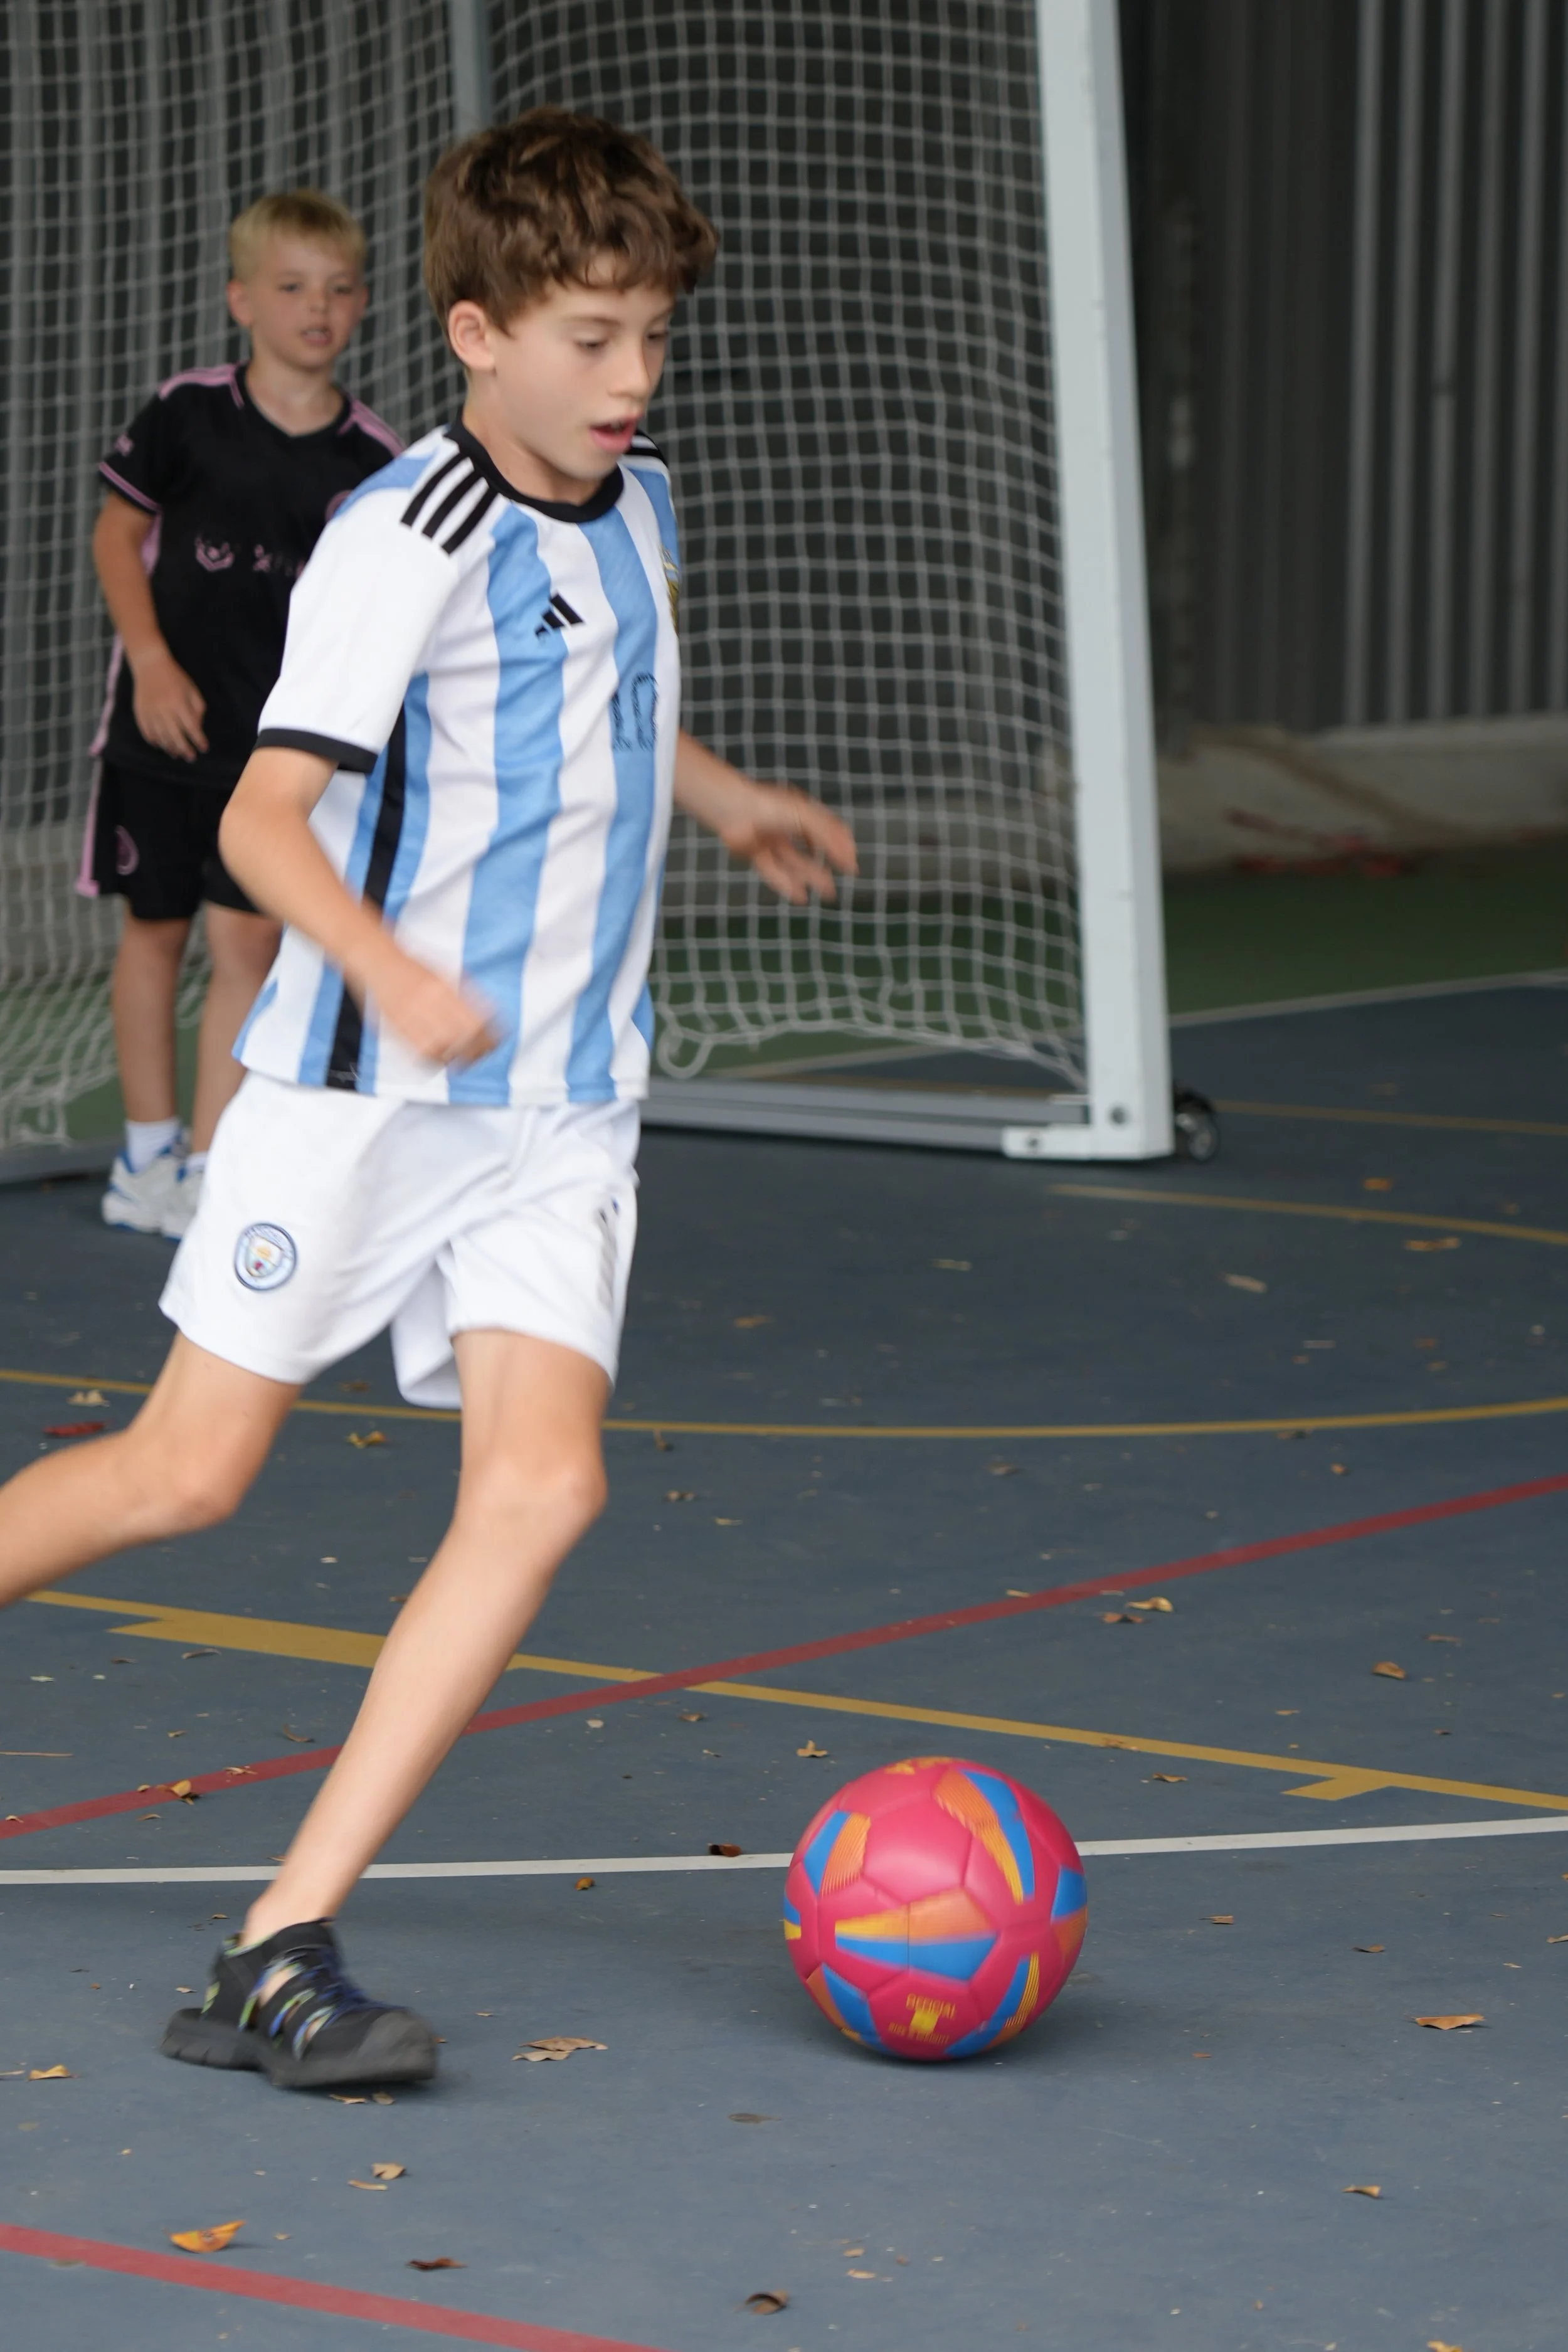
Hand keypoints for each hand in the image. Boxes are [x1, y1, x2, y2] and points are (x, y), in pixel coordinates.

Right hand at [130, 646, 208, 760]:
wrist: (150, 665)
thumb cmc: (175, 678)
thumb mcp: (192, 690)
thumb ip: (197, 709)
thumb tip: (197, 728)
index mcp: (179, 703)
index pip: (192, 727)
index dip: (199, 740)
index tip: (204, 748)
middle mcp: (164, 710)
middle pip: (176, 736)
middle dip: (185, 749)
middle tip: (191, 757)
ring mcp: (150, 712)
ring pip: (161, 737)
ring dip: (170, 748)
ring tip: (176, 753)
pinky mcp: (140, 712)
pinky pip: (147, 732)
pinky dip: (154, 741)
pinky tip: (161, 745)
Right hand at [361, 945, 498, 1067]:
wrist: (379, 961)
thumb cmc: (413, 967)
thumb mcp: (446, 972)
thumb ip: (467, 991)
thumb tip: (490, 1012)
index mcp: (443, 987)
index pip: (474, 1021)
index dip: (488, 1036)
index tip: (495, 1041)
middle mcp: (427, 1002)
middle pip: (460, 1037)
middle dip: (476, 1051)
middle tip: (483, 1054)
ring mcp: (411, 1016)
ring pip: (441, 1049)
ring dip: (456, 1058)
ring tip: (464, 1060)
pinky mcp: (397, 1027)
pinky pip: (419, 1051)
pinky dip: (434, 1059)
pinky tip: (442, 1058)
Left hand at [712, 779, 858, 903]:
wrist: (734, 809)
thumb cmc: (772, 808)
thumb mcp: (807, 819)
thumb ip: (828, 838)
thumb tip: (849, 858)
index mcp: (800, 812)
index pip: (826, 830)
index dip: (840, 846)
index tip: (851, 864)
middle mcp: (786, 828)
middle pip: (811, 851)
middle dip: (824, 869)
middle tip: (835, 886)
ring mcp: (770, 842)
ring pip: (794, 865)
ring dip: (811, 879)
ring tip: (828, 893)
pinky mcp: (755, 855)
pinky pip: (774, 873)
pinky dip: (788, 886)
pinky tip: (800, 897)